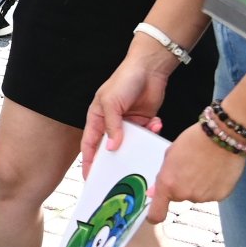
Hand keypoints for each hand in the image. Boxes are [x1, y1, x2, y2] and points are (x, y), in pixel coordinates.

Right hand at [81, 54, 169, 172]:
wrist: (149, 68)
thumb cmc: (124, 80)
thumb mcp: (111, 103)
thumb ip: (111, 127)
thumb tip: (112, 148)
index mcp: (97, 118)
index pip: (90, 145)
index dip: (89, 162)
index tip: (90, 178)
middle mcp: (111, 123)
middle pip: (110, 148)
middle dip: (114, 161)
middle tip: (118, 177)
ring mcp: (128, 123)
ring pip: (131, 144)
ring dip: (138, 146)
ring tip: (144, 152)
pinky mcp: (144, 122)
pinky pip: (147, 135)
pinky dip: (153, 133)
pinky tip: (156, 124)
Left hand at [147, 125, 245, 223]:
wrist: (223, 136)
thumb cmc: (193, 141)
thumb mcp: (170, 155)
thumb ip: (163, 176)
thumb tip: (154, 192)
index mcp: (167, 185)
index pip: (156, 214)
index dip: (154, 216)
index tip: (155, 214)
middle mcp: (184, 195)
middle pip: (179, 196)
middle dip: (181, 186)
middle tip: (189, 168)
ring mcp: (203, 197)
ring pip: (196, 195)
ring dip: (198, 186)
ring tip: (205, 166)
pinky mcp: (221, 196)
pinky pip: (212, 194)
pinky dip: (213, 186)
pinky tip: (216, 170)